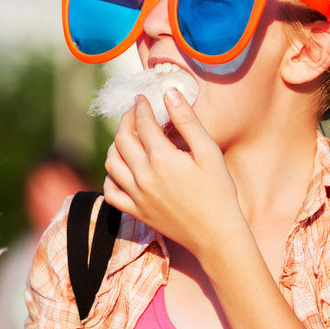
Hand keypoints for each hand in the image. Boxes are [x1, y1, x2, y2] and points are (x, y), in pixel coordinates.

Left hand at [103, 89, 245, 256]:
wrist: (216, 235)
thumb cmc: (218, 192)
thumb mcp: (208, 152)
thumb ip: (187, 121)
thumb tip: (169, 93)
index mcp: (162, 158)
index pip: (142, 124)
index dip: (141, 107)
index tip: (141, 98)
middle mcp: (143, 176)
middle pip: (122, 140)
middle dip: (125, 121)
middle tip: (133, 113)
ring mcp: (137, 196)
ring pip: (111, 164)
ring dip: (115, 146)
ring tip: (126, 138)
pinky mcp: (136, 212)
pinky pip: (111, 192)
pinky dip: (110, 177)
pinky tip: (120, 170)